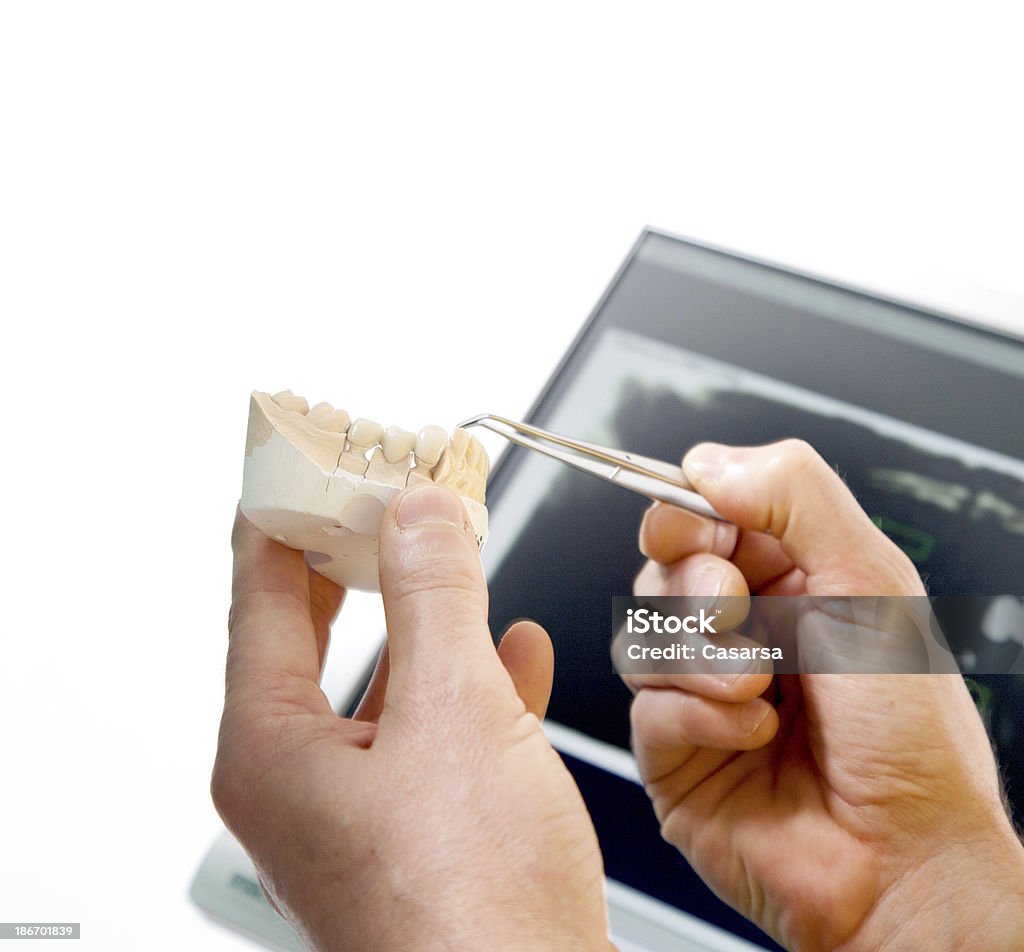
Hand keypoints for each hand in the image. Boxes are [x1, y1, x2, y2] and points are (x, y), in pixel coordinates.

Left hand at [213, 485, 613, 951]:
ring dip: (426, 607)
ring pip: (388, 671)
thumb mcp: (454, 715)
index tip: (312, 451)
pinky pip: (436, 720)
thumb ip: (433, 598)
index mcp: (272, 747)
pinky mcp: (424, 823)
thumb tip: (416, 512)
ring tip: (455, 544)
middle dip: (358, 548)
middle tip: (384, 483)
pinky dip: (472, 673)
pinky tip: (512, 645)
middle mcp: (305, 776)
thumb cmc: (471, 915)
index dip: (286, 508)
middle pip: (317, 624)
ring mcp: (365, 802)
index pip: (259, 589)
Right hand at [629, 440, 1023, 951]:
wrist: (907, 862)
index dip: (685, 513)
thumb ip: (796, 497)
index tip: (700, 526)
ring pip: (640, 635)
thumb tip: (707, 462)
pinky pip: (645, 707)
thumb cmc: (912, 737)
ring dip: (701, 657)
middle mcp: (743, 633)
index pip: (703, 517)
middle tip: (739, 608)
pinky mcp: (676, 753)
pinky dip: (699, 716)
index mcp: (791, 583)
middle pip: (660, 571)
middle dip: (697, 587)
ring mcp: (704, 692)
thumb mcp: (873, 585)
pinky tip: (755, 735)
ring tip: (761, 687)